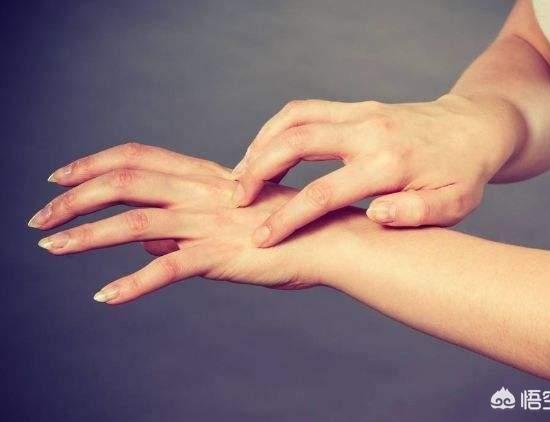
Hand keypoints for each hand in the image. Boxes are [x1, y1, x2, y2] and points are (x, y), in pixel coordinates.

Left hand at [28, 143, 341, 304]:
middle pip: (125, 182)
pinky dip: (133, 284)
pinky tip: (104, 298)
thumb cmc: (290, 229)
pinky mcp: (222, 255)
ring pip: (135, 221)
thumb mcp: (234, 221)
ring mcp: (210, 223)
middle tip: (39, 214)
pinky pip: (169, 269)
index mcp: (206, 179)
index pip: (139, 159)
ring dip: (86, 234)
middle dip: (74, 196)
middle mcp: (202, 194)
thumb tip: (146, 240)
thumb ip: (187, 226)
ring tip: (49, 245)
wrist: (334, 240)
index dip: (94, 163)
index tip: (60, 176)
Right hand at [232, 94, 522, 246]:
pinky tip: (266, 150)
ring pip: (294, 119)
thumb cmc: (462, 174)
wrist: (475, 128)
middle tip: (236, 200)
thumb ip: (416, 214)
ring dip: (260, 145)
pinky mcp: (356, 106)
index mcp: (389, 165)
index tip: (261, 240)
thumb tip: (373, 215)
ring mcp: (361, 114)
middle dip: (257, 172)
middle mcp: (369, 133)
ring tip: (242, 174)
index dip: (287, 219)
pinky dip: (276, 128)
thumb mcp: (454, 204)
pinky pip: (305, 109)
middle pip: (296, 143)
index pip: (324, 194)